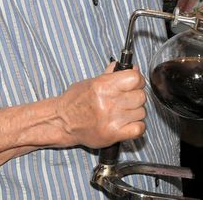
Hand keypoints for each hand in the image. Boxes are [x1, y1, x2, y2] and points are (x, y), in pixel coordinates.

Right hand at [0, 62, 147, 177]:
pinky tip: (128, 124)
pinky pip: (139, 129)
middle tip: (128, 100)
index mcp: (103, 85)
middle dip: (136, 97)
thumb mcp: (92, 81)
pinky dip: (136, 127)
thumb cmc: (75, 101)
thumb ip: (113, 75)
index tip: (134, 84)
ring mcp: (111, 119)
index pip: (135, 78)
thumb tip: (133, 68)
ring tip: (124, 113)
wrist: (62, 122)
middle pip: (140, 96)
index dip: (138, 81)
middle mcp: (108, 101)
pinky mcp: (112, 134)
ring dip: (135, 113)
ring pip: (141, 112)